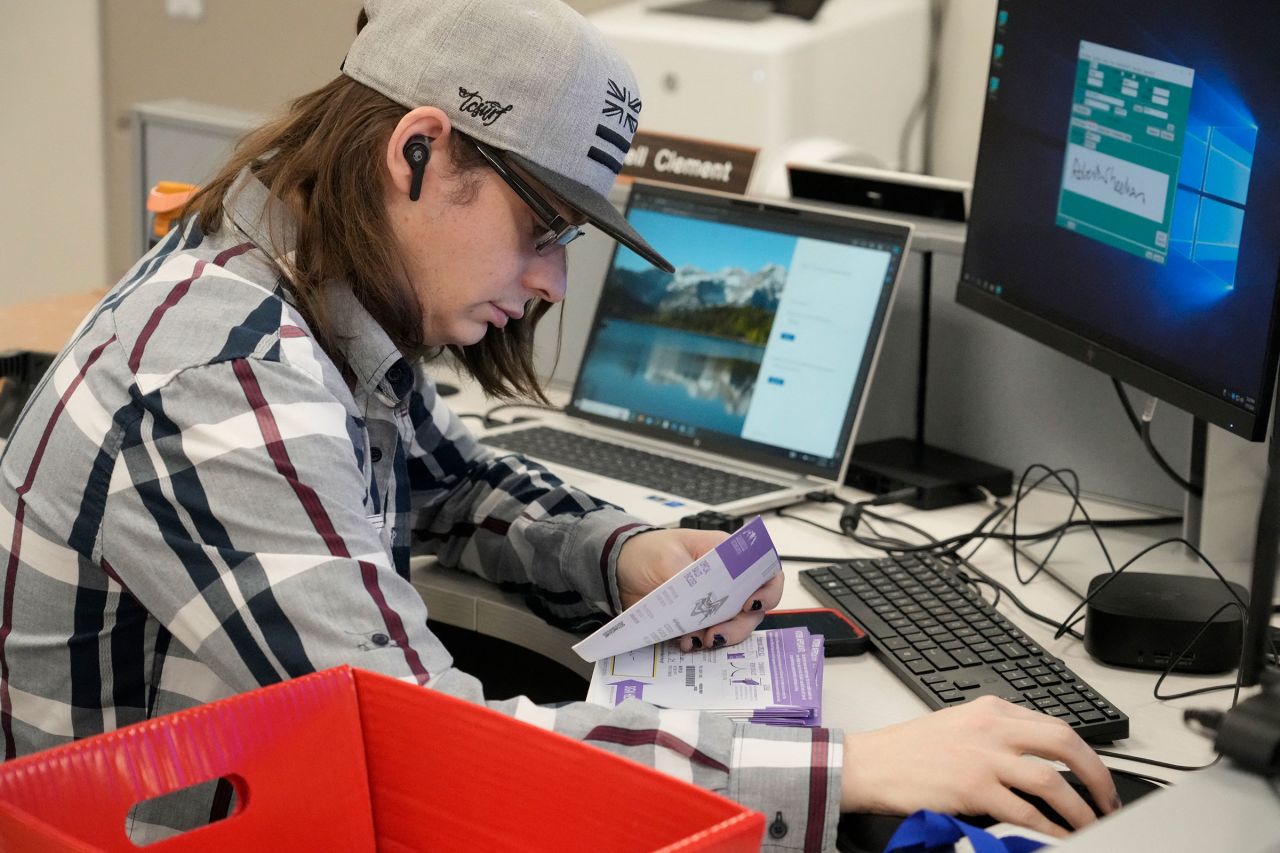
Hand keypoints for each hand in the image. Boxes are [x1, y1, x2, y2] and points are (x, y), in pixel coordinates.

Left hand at [616, 528, 783, 651]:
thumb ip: (687, 576)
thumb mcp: (666, 556)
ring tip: (700, 640)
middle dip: (740, 624)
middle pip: (752, 607)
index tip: (752, 604)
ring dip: (721, 637)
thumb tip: (701, 598)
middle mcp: (726, 581)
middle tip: (718, 633)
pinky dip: (700, 643)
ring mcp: (713, 604)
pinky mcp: (696, 622)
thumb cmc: (646, 552)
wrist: (618, 570)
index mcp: (726, 555)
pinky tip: (687, 643)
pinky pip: (708, 637)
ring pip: (733, 626)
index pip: (764, 570)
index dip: (767, 590)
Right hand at [840, 696, 1119, 837]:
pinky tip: (1058, 838)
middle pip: (1065, 744)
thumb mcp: (959, 726)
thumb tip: (1039, 763)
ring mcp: (984, 757)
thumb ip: (998, 735)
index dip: (1087, 756)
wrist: (870, 763)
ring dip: (1080, 809)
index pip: (1055, 726)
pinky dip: (1050, 829)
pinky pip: (1026, 813)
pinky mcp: (973, 787)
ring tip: (1090, 827)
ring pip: (1053, 781)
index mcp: (991, 709)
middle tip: (1109, 802)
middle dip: (1098, 777)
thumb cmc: (908, 750)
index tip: (1097, 778)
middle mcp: (992, 727)